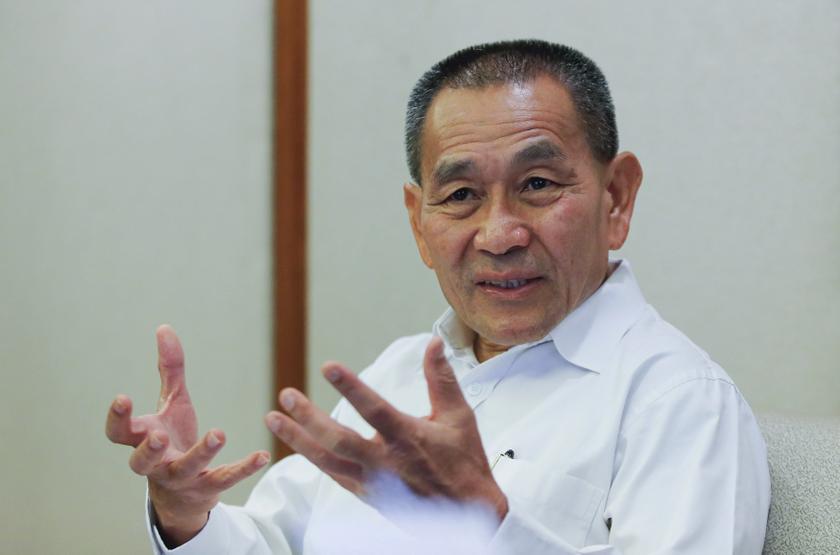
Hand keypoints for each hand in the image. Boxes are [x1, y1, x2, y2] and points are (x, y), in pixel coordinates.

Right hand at [105, 325, 269, 546]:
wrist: (183, 493)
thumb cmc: (172, 439)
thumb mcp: (172, 403)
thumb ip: (169, 369)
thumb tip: (164, 328)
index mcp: (142, 440)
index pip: (118, 434)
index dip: (117, 418)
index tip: (123, 397)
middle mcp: (156, 463)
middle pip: (141, 462)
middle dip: (148, 449)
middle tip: (159, 435)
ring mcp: (181, 478)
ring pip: (186, 469)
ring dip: (202, 452)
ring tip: (219, 433)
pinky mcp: (207, 488)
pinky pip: (225, 479)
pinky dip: (243, 468)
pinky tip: (263, 454)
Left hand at [265, 337, 507, 521]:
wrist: (470, 512)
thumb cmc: (464, 462)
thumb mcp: (458, 416)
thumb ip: (441, 378)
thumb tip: (433, 344)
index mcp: (408, 438)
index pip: (374, 409)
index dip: (351, 387)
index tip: (328, 368)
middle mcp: (387, 462)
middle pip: (338, 440)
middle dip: (308, 418)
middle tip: (286, 395)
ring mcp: (374, 482)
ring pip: (327, 461)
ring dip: (297, 439)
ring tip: (273, 418)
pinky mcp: (368, 495)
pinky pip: (333, 476)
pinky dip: (313, 458)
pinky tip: (297, 443)